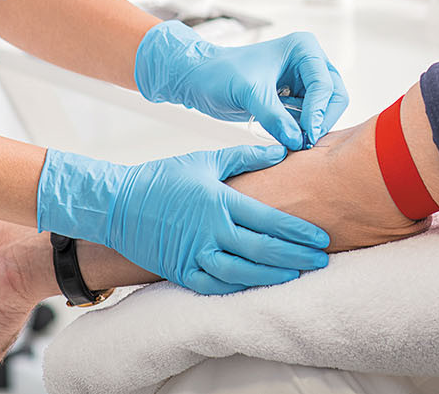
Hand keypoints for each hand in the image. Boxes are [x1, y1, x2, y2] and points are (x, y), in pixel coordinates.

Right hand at [36, 144, 330, 294]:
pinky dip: (239, 288)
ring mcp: (194, 254)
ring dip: (273, 276)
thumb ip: (245, 156)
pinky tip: (258, 287)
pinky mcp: (179, 271)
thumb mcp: (206, 159)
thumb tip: (281, 150)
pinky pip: (215, 286)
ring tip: (297, 276)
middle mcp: (210, 231)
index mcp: (220, 201)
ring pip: (242, 273)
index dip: (298, 232)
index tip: (321, 237)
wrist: (116, 204)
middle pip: (263, 250)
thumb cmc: (163, 177)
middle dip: (296, 257)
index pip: (269, 220)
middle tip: (322, 260)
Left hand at [134, 21, 350, 149]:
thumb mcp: (248, 93)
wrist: (199, 79)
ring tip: (295, 143)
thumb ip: (275, 117)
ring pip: (325, 110)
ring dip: (313, 127)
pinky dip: (303, 130)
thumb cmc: (220, 73)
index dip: (318, 111)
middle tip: (305, 142)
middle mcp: (309, 63)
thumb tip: (297, 141)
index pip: (324, 84)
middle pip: (334, 96)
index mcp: (303, 49)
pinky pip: (309, 118)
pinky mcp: (294, 98)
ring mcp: (303, 81)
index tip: (307, 136)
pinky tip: (290, 140)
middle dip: (321, 119)